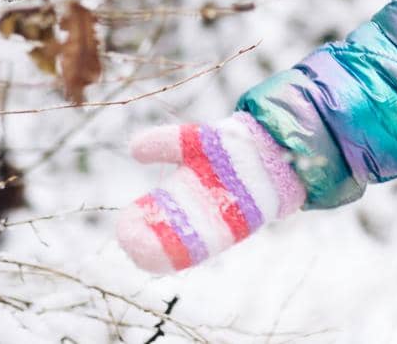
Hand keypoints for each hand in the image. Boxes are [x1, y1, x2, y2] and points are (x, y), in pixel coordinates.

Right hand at [117, 110, 306, 272]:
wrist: (273, 145)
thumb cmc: (231, 144)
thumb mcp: (194, 140)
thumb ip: (166, 143)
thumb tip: (133, 148)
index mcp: (185, 191)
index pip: (156, 213)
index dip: (140, 221)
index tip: (123, 228)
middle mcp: (200, 209)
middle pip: (170, 230)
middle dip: (149, 240)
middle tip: (130, 246)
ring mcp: (220, 216)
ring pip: (190, 238)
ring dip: (169, 249)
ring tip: (146, 255)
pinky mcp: (244, 220)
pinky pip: (219, 238)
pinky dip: (200, 246)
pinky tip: (181, 254)